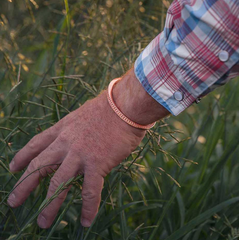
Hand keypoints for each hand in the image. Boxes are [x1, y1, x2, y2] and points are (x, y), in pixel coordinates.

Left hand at [7, 90, 145, 227]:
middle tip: (13, 201)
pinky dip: (89, 208)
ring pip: (58, 183)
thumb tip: (78, 132)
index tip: (13, 167)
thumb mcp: (83, 114)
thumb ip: (76, 127)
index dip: (23, 156)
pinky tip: (86, 221)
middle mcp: (66, 143)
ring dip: (50, 205)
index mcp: (62, 128)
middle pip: (38, 166)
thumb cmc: (108, 107)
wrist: (124, 106)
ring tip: (43, 223)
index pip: (36, 144)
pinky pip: (90, 191)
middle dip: (24, 185)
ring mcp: (80, 154)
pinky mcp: (97, 163)